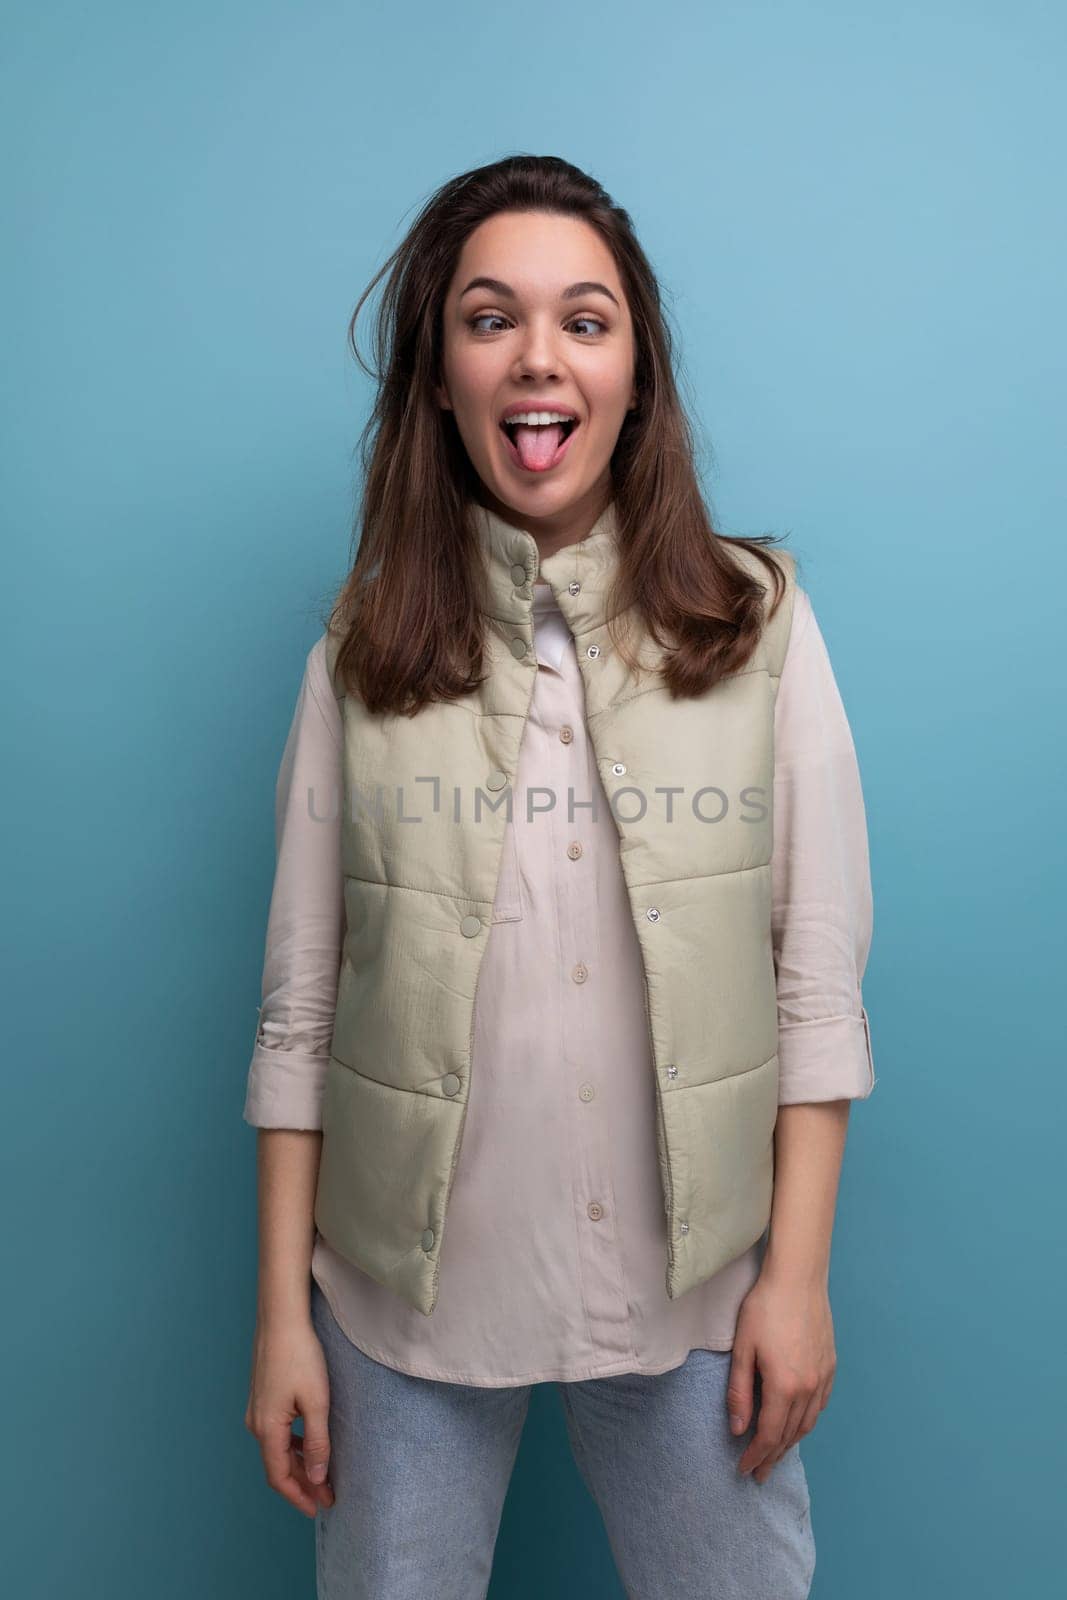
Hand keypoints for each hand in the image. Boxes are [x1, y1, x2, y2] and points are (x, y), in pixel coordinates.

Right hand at [245, 1314, 335, 1517]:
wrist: (281, 1319)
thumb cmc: (300, 1356)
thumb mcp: (317, 1401)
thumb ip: (317, 1442)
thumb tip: (318, 1479)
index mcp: (267, 1429)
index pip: (279, 1477)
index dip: (299, 1497)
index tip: (319, 1508)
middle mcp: (256, 1424)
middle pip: (278, 1466)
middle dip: (303, 1484)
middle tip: (328, 1496)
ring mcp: (256, 1411)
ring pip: (277, 1450)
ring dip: (299, 1466)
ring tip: (322, 1476)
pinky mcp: (262, 1398)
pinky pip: (276, 1434)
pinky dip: (292, 1447)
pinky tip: (309, 1445)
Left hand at [726, 1270, 836, 1483]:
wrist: (798, 1278)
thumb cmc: (765, 1308)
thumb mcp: (743, 1348)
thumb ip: (739, 1391)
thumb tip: (738, 1428)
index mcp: (784, 1386)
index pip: (769, 1435)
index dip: (756, 1456)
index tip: (744, 1470)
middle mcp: (808, 1388)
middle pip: (790, 1435)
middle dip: (773, 1457)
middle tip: (759, 1474)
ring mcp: (823, 1377)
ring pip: (807, 1423)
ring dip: (791, 1443)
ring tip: (776, 1455)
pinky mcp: (830, 1366)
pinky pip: (819, 1405)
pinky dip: (807, 1421)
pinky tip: (798, 1424)